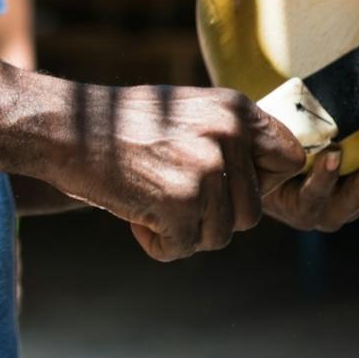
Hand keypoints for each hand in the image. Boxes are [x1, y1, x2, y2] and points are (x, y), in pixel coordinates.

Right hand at [55, 83, 306, 262]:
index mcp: (235, 109)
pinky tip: (134, 215)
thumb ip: (232, 137)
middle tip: (172, 196)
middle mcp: (227, 136)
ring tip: (149, 200)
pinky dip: (158, 243)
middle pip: (252, 211)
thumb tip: (283, 167)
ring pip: (220, 234)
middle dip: (215, 217)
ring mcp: (205, 170)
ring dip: (185, 231)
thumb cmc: (123, 123)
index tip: (232, 185)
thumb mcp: (190, 111)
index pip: (290, 157)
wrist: (68, 127)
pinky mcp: (179, 204)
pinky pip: (184, 247)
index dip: (264, 181)